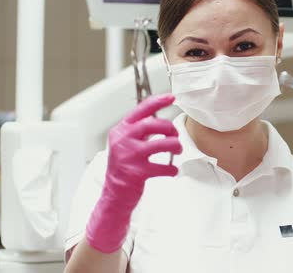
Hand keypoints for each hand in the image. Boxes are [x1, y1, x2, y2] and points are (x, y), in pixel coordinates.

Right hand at [86, 94, 181, 252]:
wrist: (114, 194)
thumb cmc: (123, 167)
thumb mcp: (124, 143)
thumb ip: (137, 130)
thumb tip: (159, 118)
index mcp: (121, 130)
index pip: (141, 109)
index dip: (158, 101)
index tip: (171, 97)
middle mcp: (123, 140)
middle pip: (154, 124)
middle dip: (170, 128)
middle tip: (175, 136)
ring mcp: (129, 156)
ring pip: (162, 144)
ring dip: (175, 146)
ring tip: (177, 150)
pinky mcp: (136, 172)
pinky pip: (163, 167)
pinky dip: (172, 169)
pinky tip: (172, 170)